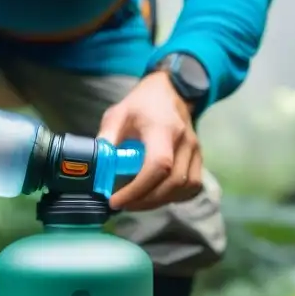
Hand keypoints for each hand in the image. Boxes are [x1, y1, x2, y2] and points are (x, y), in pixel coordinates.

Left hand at [97, 72, 202, 210]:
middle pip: (173, 182)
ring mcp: (195, 150)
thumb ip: (106, 138)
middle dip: (146, 200)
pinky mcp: (199, 157)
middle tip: (124, 205)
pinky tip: (158, 196)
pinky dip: (176, 197)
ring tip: (138, 202)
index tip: (116, 200)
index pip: (157, 166)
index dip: (137, 189)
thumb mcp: (117, 114)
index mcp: (163, 129)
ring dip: (160, 201)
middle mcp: (184, 141)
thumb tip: (95, 167)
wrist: (170, 91)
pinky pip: (194, 186)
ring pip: (185, 187)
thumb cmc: (141, 104)